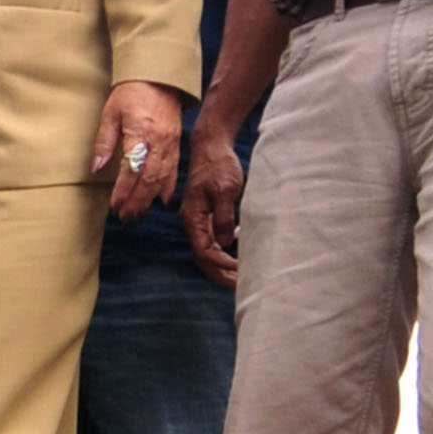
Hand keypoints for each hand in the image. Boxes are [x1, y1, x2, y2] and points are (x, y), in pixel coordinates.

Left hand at [92, 82, 182, 220]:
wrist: (159, 78)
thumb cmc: (131, 94)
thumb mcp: (110, 114)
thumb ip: (104, 142)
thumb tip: (97, 168)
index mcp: (141, 133)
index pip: (132, 169)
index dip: (124, 190)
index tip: (115, 205)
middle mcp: (160, 142)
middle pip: (149, 179)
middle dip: (137, 201)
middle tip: (125, 216)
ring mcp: (171, 144)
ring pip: (163, 178)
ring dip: (149, 199)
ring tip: (137, 213)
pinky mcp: (176, 144)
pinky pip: (174, 170)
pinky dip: (168, 187)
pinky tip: (161, 200)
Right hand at [181, 134, 244, 288]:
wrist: (211, 147)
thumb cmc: (218, 165)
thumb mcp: (225, 190)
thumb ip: (223, 216)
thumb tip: (225, 241)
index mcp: (193, 218)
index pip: (204, 251)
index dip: (221, 265)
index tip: (239, 270)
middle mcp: (192, 222)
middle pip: (202, 258)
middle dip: (219, 274)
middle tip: (240, 287)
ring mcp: (198, 220)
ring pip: (207, 252)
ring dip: (221, 267)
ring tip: (240, 278)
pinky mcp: (206, 216)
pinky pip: (211, 242)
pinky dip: (223, 254)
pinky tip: (236, 259)